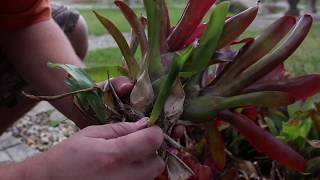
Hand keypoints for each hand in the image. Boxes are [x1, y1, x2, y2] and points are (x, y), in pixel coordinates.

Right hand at [19, 118, 164, 179]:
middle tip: (136, 145)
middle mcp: (123, 177)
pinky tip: (121, 170)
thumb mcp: (91, 134)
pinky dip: (137, 175)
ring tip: (126, 158)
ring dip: (145, 164)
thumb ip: (120, 129)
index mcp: (113, 155)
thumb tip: (144, 124)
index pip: (152, 141)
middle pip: (158, 163)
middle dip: (152, 151)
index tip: (147, 129)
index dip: (154, 132)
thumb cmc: (67, 156)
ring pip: (151, 176)